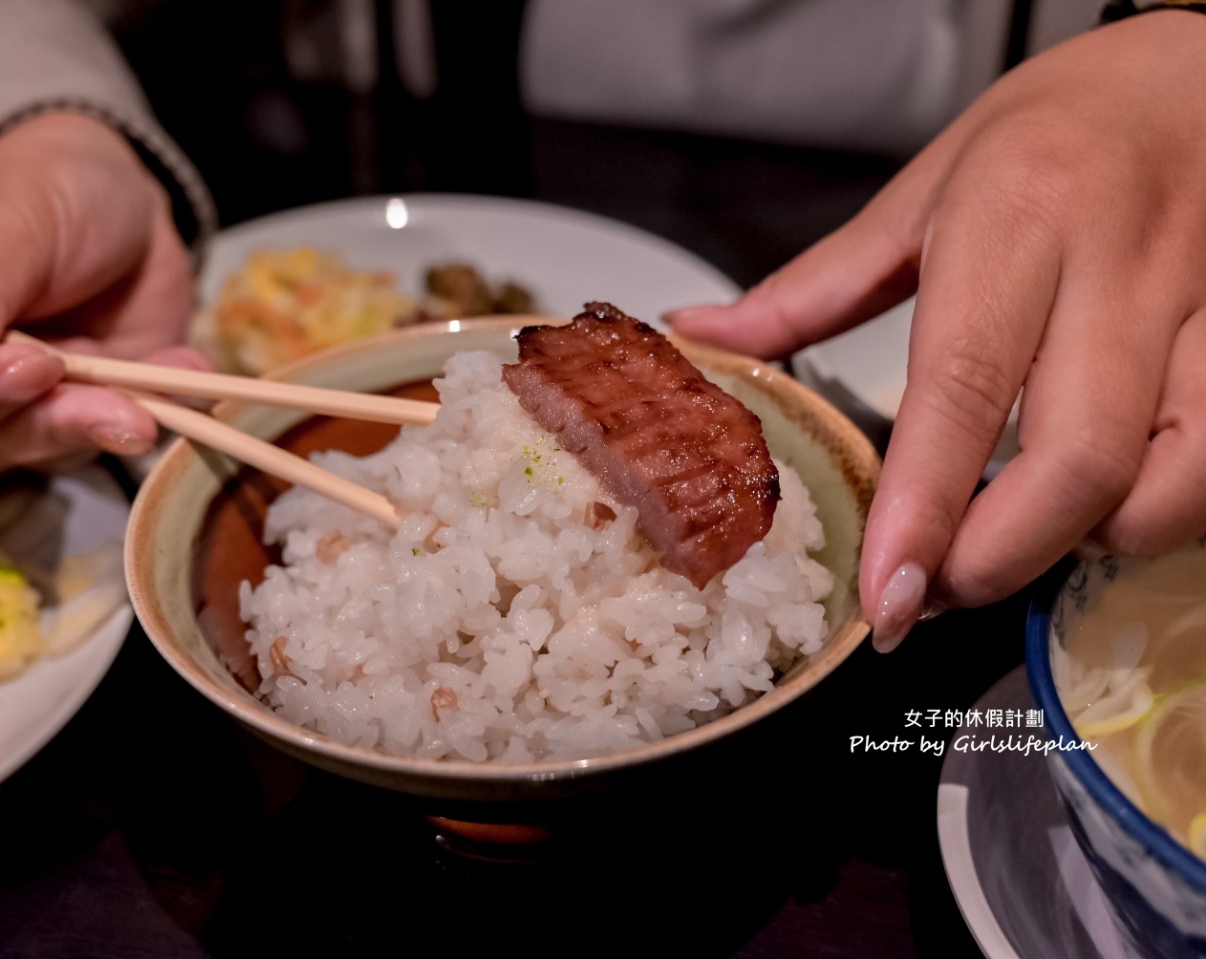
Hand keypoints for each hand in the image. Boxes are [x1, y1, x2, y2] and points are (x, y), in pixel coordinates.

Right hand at [0, 112, 207, 470]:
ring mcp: (5, 406)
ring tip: (149, 407)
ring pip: (36, 450)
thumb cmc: (38, 187)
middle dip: (39, 425)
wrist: (119, 196)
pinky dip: (152, 410)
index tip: (24, 369)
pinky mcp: (75, 414)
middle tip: (108, 399)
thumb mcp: (2, 217)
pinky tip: (185, 369)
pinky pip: (106, 436)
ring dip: (96, 429)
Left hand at [667, 12, 1205, 648]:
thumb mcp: (920, 193)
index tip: (884, 595)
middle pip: (1080, 460)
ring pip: (1171, 481)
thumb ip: (811, 288)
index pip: (963, 385)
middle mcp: (1122, 266)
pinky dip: (1151, 516)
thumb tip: (705, 338)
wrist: (1196, 75)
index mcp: (1016, 219)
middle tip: (931, 591)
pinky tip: (1091, 508)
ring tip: (1004, 543)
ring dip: (1079, 545)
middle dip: (997, 558)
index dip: (922, 508)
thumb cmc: (1053, 128)